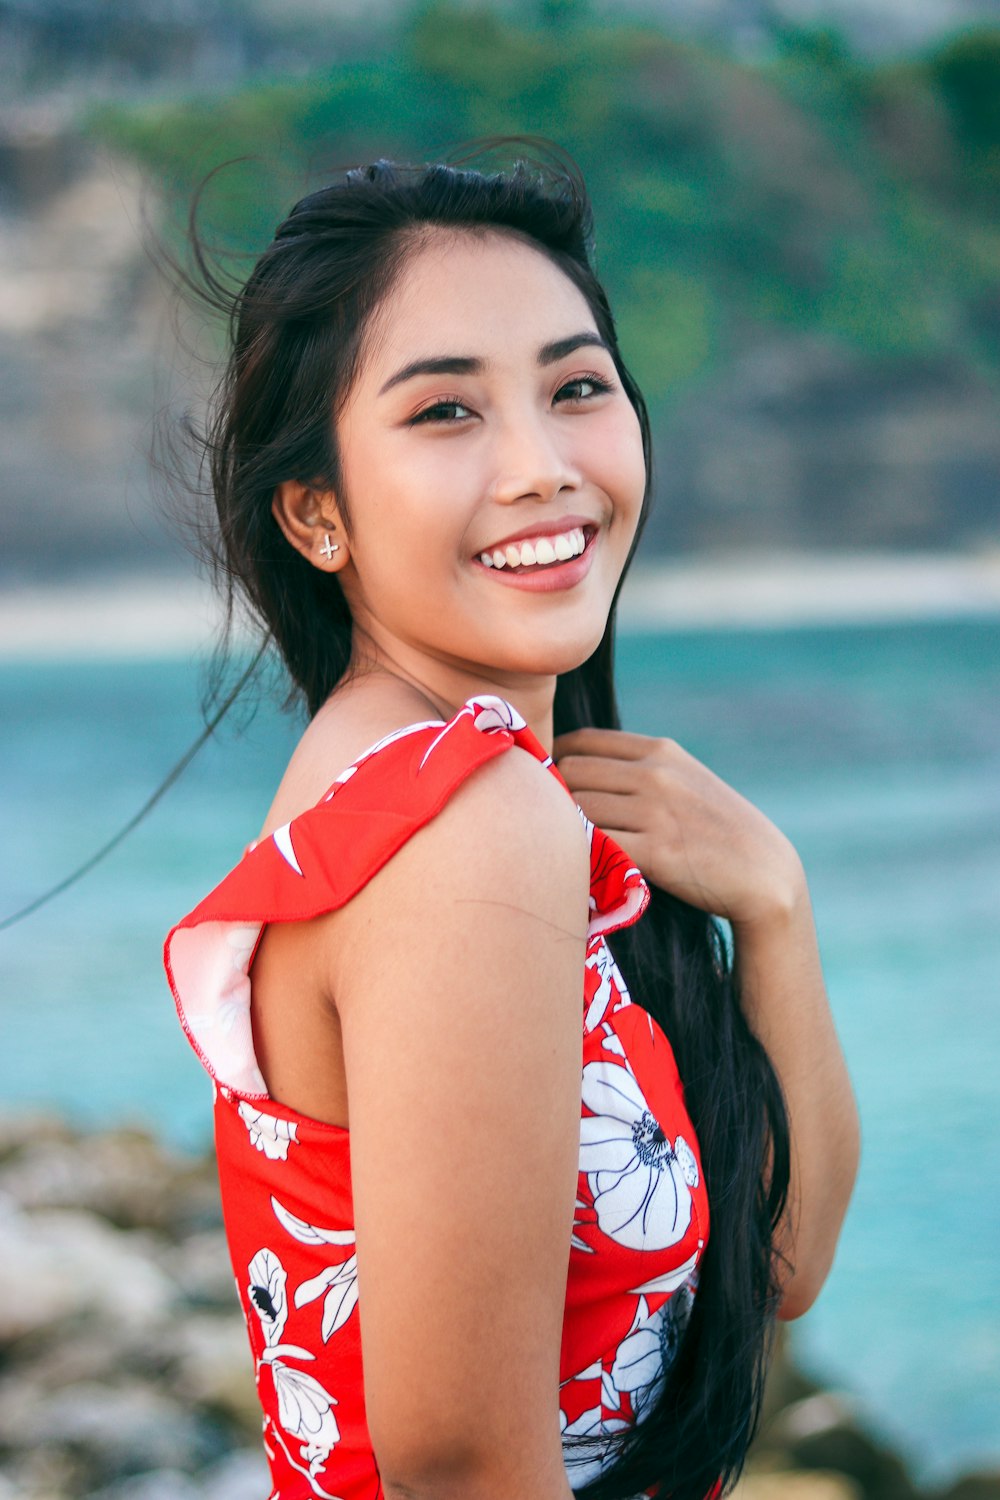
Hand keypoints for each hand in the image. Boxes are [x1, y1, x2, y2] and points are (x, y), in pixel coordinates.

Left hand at [551, 727, 806, 930]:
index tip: (551, 787)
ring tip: (559, 847)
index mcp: (661, 751)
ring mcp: (656, 812)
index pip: (583, 741)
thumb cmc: (718, 832)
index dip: (557, 761)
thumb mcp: (686, 781)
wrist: (765, 874)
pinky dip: (580, 854)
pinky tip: (580, 866)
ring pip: (576, 809)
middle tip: (547, 823)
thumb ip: (642, 770)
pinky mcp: (656, 852)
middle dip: (554, 796)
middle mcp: (656, 774)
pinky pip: (595, 845)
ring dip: (562, 828)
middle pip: (571, 771)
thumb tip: (581, 768)